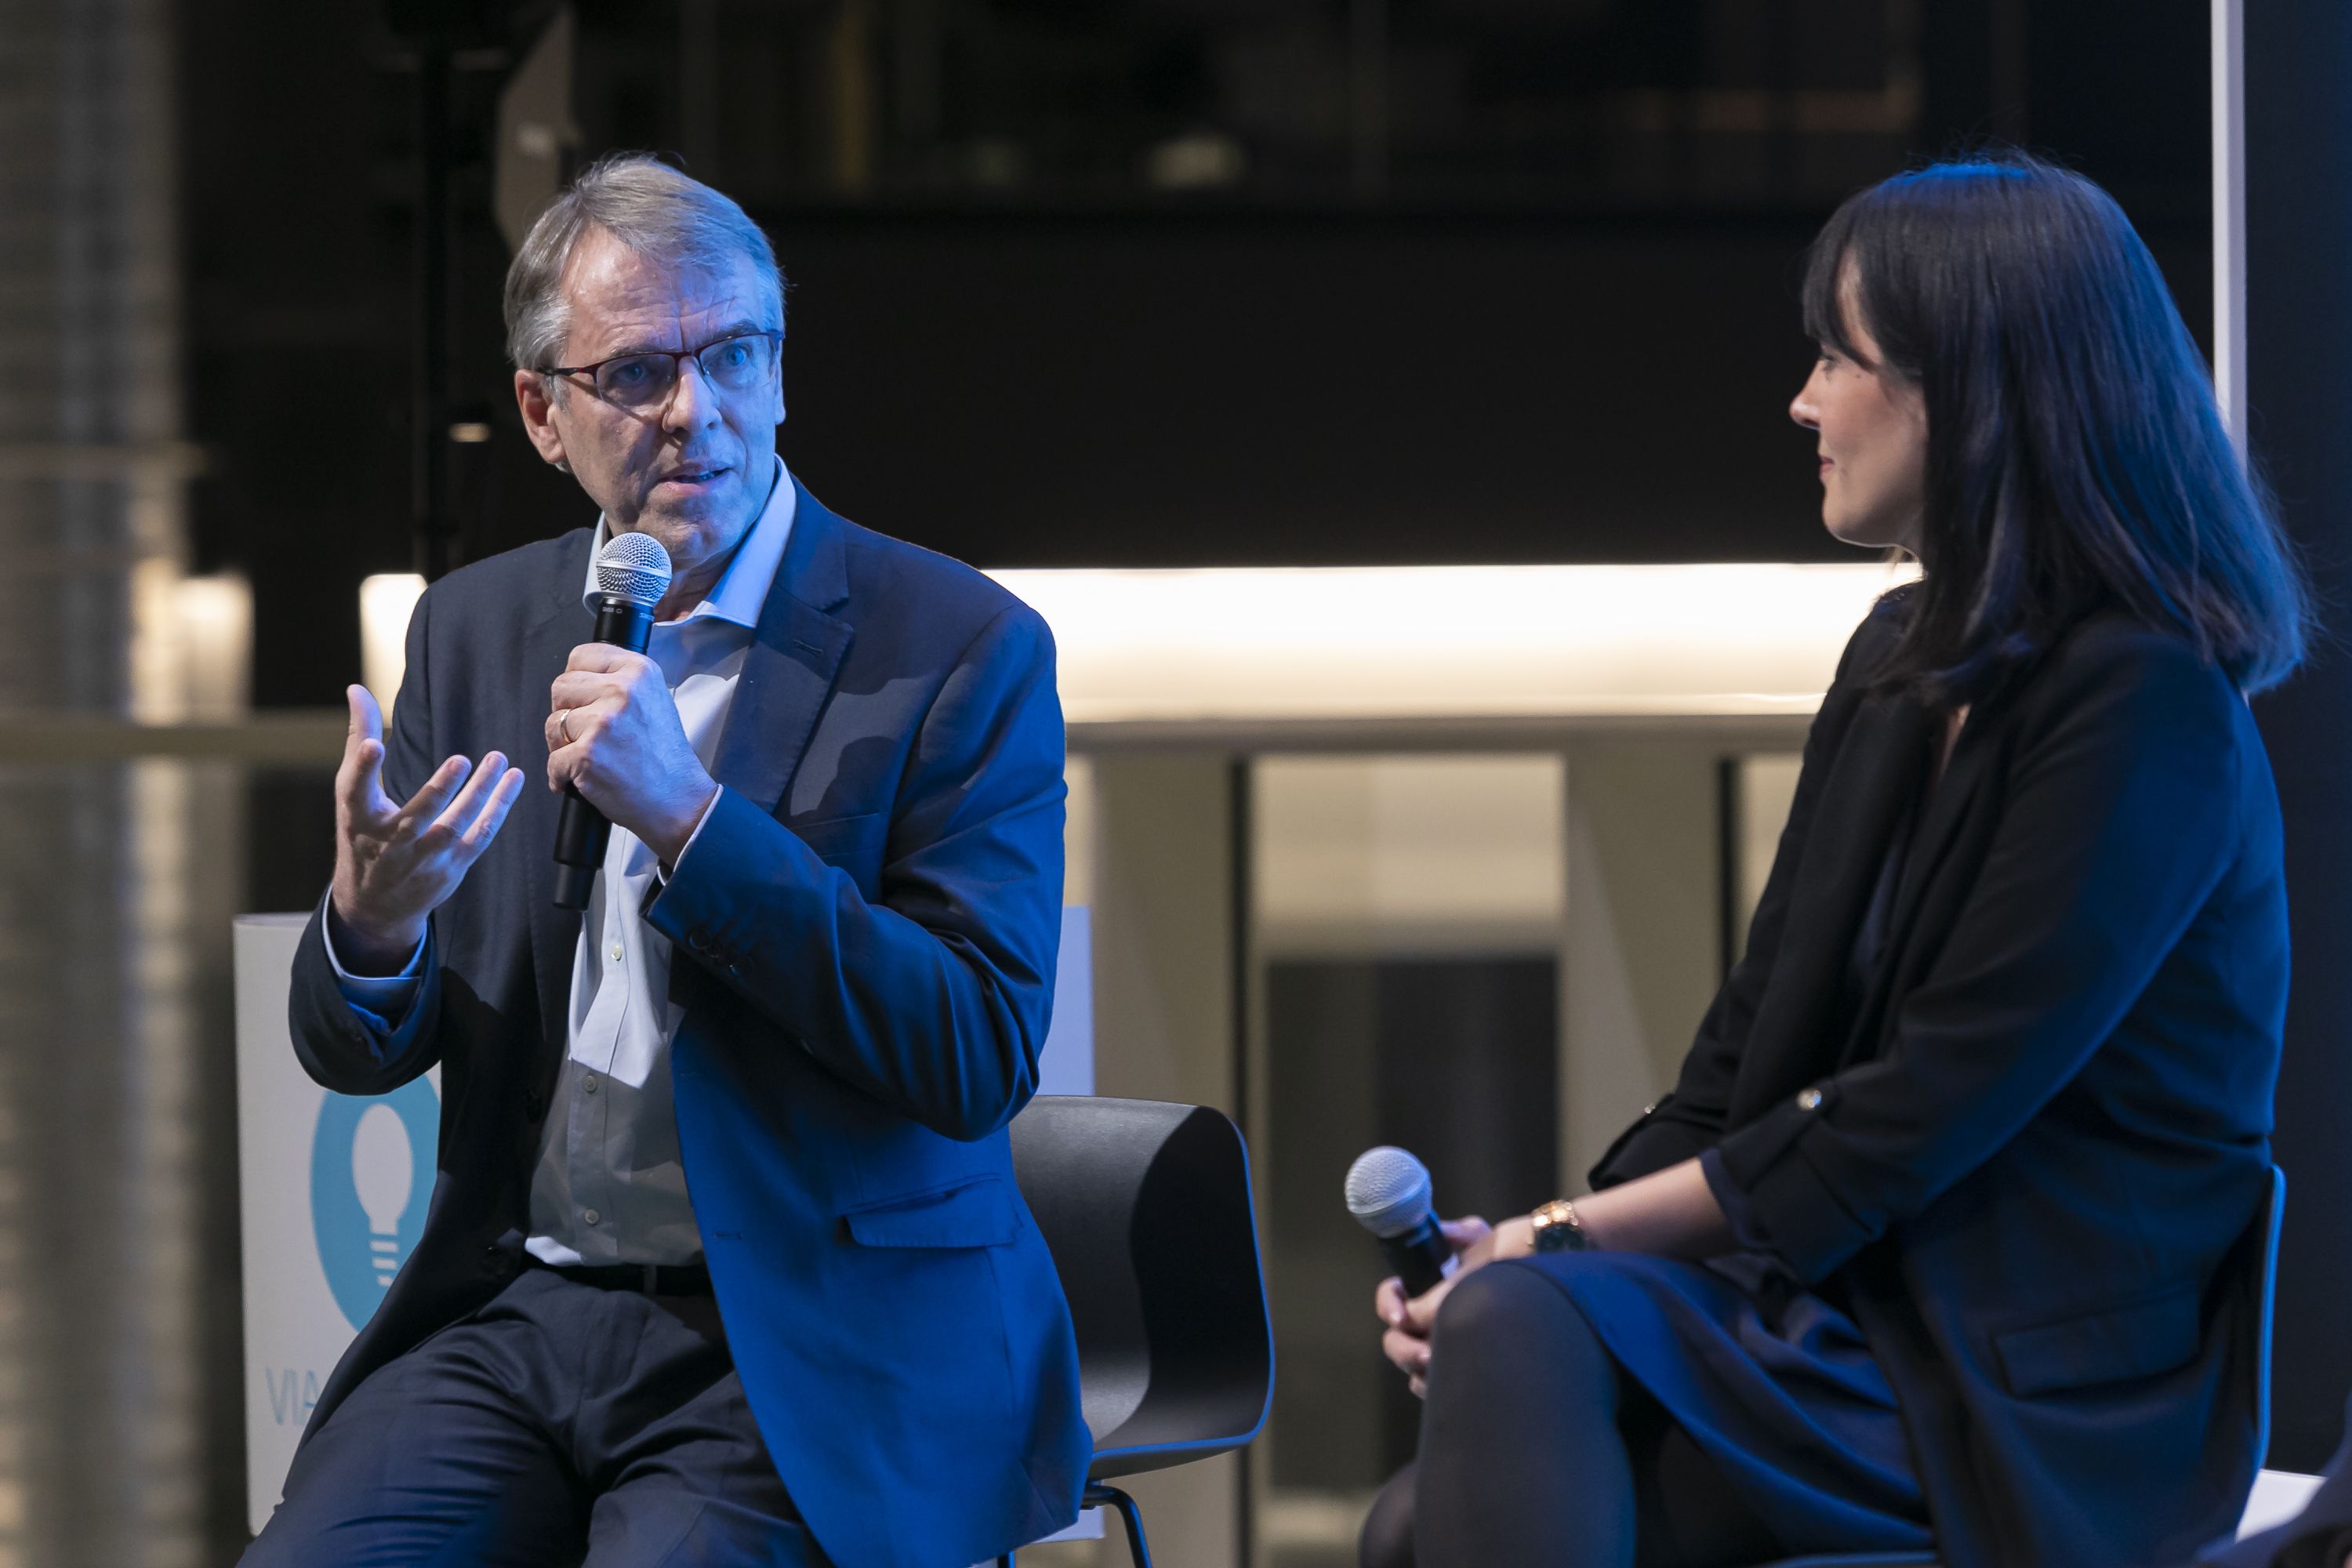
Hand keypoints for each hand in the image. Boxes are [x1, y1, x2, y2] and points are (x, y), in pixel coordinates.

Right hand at [330, 685, 524, 971]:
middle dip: (438, 790)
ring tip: (498, 759)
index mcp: (358, 818)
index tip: (372, 746)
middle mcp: (389, 843)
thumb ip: (358, 741)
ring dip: (480, 794)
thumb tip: (356, 689)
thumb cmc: (363, 834)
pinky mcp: (450, 867)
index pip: (354, 791)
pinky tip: (512, 780)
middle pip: (415, 817)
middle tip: (461, 760)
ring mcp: (422, 859)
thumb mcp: (352, 794)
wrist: (374, 904)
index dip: (362, 768)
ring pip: (454, 827)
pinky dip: (497, 809)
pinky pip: (479, 836)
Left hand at [545, 645, 717, 865]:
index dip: (578, 681)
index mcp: (639, 671)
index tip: (586, 700)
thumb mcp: (654, 700)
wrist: (677, 800)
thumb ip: (619, 680)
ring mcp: (603, 722)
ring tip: (592, 757)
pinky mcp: (587, 754)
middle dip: (567, 712)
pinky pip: (553, 760)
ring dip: (563, 745)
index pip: (581, 656)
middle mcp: (621, 690)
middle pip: (560, 687)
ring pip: (553, 723)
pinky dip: (562, 775)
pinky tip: (584, 778)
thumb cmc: (664, 757)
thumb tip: (578, 676)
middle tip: (590, 733)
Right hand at [1374, 1215, 1536, 1396]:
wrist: (1539, 1271)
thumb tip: (1436, 1241)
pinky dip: (1433, 1387)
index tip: (1402, 1315)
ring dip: (1418, 1370)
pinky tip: (1449, 1382)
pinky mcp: (1459, 1367)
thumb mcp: (1477, 1237)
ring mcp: (1442, 1344)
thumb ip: (1454, 1235)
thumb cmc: (1505, 1252)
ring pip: (1412, 1367)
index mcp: (1423, 1287)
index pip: (1391, 1297)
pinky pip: (1434, 1387)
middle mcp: (1428, 1318)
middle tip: (1426, 1355)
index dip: (1388, 1304)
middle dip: (1403, 1349)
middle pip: (1394, 1340)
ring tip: (1440, 1367)